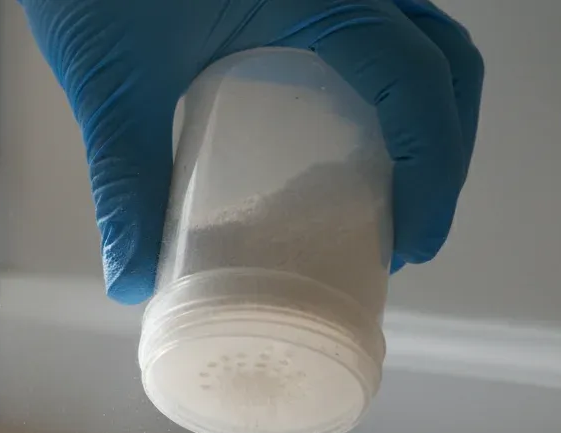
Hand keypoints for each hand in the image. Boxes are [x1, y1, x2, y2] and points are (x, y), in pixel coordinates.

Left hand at [19, 0, 483, 303]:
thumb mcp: (115, 81)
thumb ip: (127, 179)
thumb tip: (134, 279)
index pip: (417, 82)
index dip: (434, 169)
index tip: (411, 242)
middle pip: (444, 59)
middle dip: (445, 148)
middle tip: (409, 226)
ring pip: (423, 36)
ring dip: (427, 112)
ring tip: (390, 188)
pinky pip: (384, 24)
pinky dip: (390, 80)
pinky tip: (348, 130)